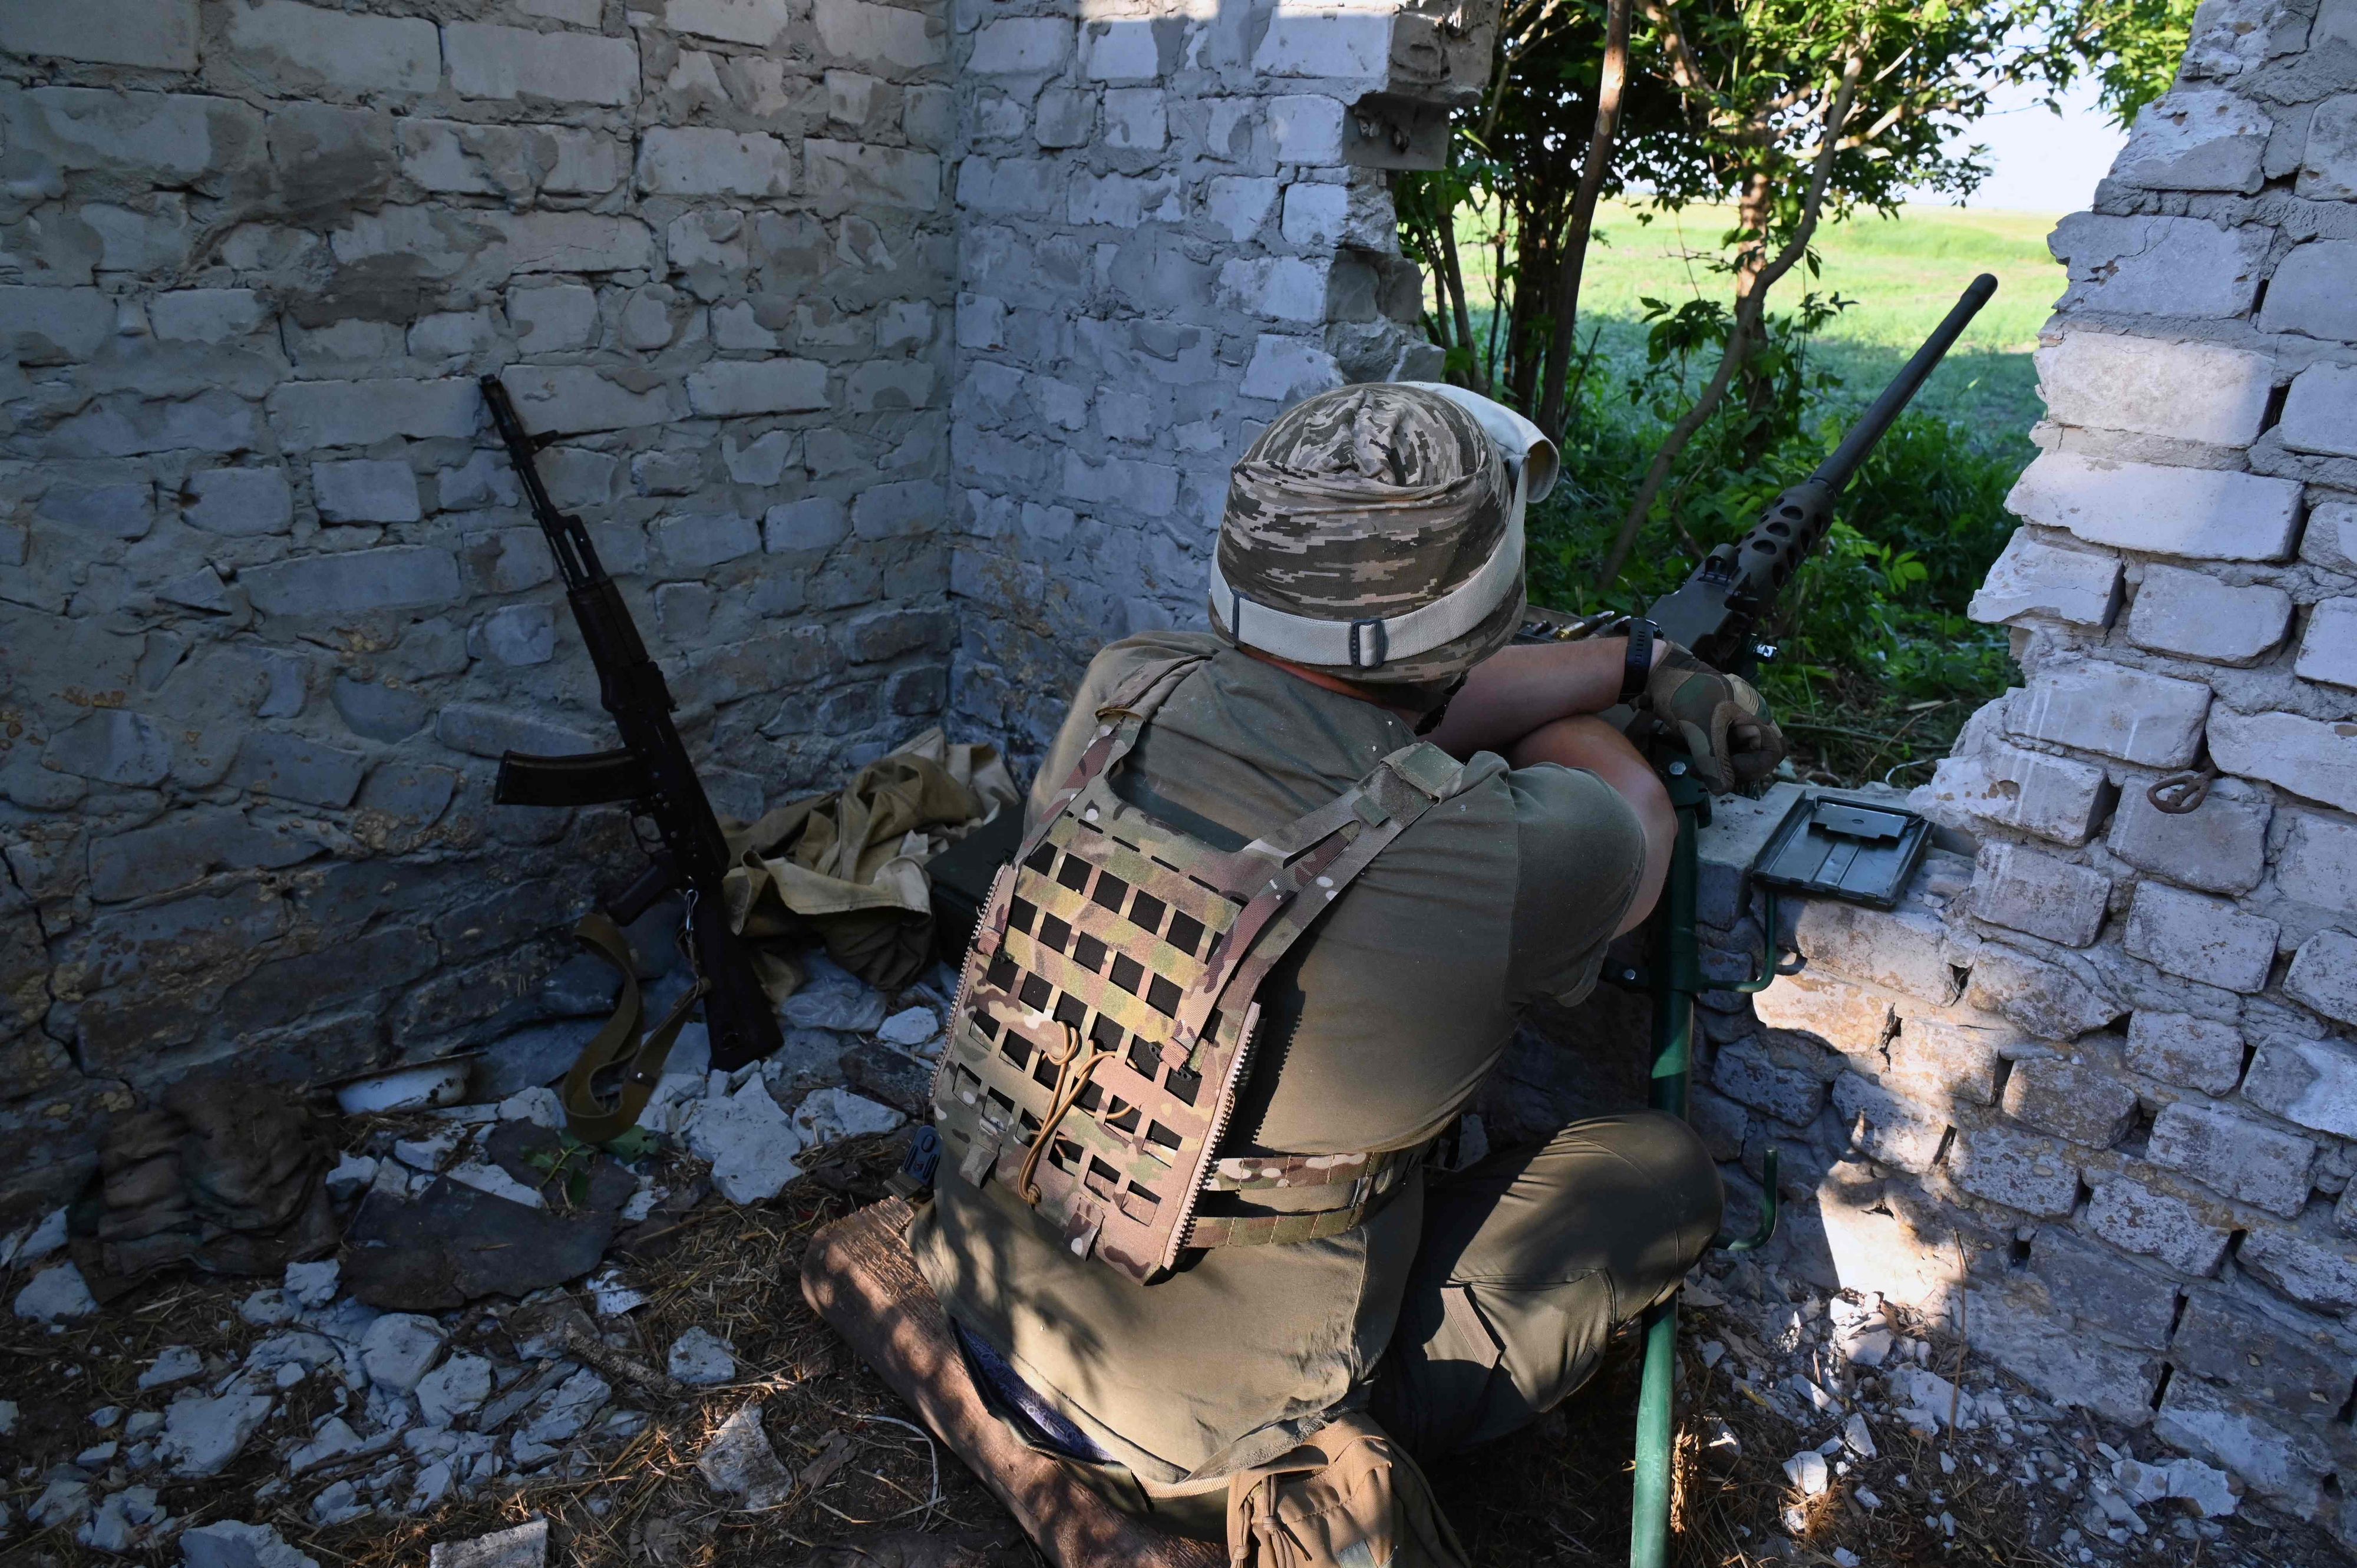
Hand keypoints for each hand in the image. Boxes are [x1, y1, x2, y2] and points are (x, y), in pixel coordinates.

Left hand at [1641, 644, 1784, 792]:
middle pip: (1758, 757)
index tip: (1726, 770)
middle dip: (1735, 770)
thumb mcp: (1700, 728)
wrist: (1658, 672)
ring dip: (1721, 766)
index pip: (1774, 751)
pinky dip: (1713, 759)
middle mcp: (1751, 718)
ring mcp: (1735, 721)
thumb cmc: (1685, 693)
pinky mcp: (1719, 725)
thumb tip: (1723, 790)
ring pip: (1739, 755)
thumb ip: (1714, 761)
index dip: (1755, 767)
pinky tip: (1696, 760)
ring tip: (1698, 768)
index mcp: (1757, 713)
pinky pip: (1725, 749)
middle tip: (1708, 775)